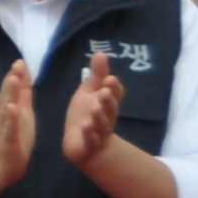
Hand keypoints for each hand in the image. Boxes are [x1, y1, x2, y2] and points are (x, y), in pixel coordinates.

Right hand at [0, 59, 37, 185]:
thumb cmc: (13, 139)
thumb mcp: (21, 113)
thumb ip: (22, 95)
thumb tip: (23, 74)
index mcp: (8, 107)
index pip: (13, 88)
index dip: (17, 75)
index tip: (21, 60)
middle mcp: (3, 114)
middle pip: (7, 94)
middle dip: (12, 79)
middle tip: (17, 64)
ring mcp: (3, 127)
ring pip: (6, 107)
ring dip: (9, 93)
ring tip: (13, 79)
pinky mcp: (6, 139)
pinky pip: (8, 127)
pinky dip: (10, 117)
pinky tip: (11, 107)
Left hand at [60, 46, 126, 170]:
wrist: (83, 144)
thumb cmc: (86, 114)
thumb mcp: (89, 92)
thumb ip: (97, 75)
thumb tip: (101, 53)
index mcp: (107, 103)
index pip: (115, 94)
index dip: (113, 88)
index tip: (109, 79)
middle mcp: (106, 117)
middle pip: (110, 109)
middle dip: (108, 100)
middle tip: (104, 91)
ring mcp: (99, 131)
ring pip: (102, 124)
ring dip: (99, 116)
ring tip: (95, 108)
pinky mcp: (89, 144)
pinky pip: (91, 139)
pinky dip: (89, 133)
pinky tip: (85, 126)